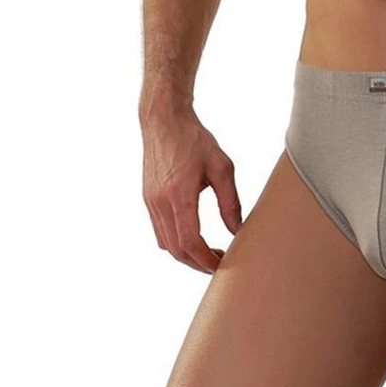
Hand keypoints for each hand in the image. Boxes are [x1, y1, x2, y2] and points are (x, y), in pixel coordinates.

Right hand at [141, 109, 242, 273]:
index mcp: (179, 194)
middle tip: (220, 263)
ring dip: (187, 255)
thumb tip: (237, 230)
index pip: (190, 241)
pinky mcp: (148, 200)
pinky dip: (176, 243)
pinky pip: (160, 232)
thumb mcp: (222, 167)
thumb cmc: (195, 140)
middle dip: (198, 263)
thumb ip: (230, 202)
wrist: (164, 122)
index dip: (206, 260)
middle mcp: (160, 202)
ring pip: (166, 244)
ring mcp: (151, 203)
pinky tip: (193, 238)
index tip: (223, 265)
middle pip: (176, 250)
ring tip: (209, 253)